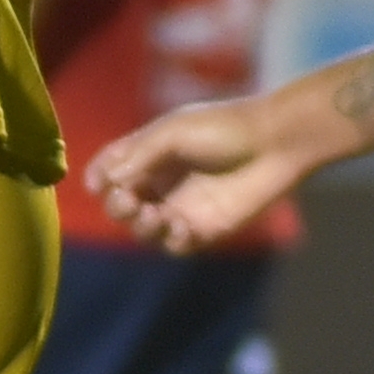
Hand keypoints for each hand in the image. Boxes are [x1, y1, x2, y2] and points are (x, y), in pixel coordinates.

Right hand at [87, 96, 303, 254]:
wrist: (276, 144)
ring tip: (154, 215)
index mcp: (150, 153)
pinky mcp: (206, 229)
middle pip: (122, 204)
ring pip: (145, 230)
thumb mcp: (174, 132)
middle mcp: (163, 181)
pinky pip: (176, 245)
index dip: (99, 179)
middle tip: (128, 202)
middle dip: (118, 207)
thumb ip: (138, 156)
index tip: (97, 185)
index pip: (112, 169)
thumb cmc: (225, 128)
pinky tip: (182, 225)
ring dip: (141, 226)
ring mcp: (183, 206)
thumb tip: (106, 182)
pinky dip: (172, 239)